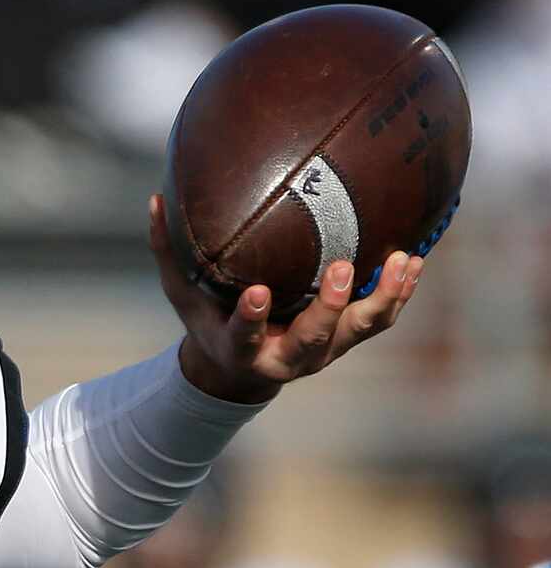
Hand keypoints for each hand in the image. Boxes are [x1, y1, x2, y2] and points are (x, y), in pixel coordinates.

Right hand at [149, 193, 422, 403]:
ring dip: (382, 298)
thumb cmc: (210, 320)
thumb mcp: (184, 294)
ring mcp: (323, 350)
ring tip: (401, 261)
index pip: (242, 338)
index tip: (257, 293)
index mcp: (240, 349)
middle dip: (329, 308)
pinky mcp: (347, 338)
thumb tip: (155, 199)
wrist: (241, 368)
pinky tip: (412, 261)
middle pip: (312, 339)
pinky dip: (398, 293)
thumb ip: (169, 252)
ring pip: (358, 330)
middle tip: (342, 269)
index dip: (250, 319)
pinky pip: (379, 319)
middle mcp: (285, 357)